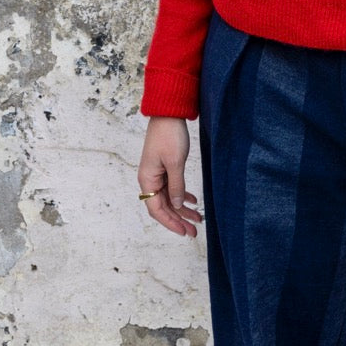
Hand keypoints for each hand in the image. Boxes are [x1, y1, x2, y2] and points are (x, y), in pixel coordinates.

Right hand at [137, 116, 202, 236]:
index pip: (157, 209)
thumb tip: (177, 206)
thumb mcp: (175, 162)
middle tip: (194, 231)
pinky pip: (172, 186)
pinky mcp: (165, 166)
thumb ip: (176, 186)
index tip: (184, 232)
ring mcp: (157, 173)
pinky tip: (193, 201)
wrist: (168, 113)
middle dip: (179, 219)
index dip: (171, 222)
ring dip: (182, 208)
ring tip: (198, 218)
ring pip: (170, 197)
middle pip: (164, 206)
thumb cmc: (169, 135)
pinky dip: (182, 194)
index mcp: (147, 180)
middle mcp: (150, 179)